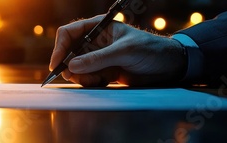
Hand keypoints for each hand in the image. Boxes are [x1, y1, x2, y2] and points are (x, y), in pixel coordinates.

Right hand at [50, 15, 186, 86]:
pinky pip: (88, 77)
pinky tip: (103, 81)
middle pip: (69, 53)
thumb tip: (72, 65)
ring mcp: (99, 57)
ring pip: (77, 68)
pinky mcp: (104, 71)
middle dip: (69, 66)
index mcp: (99, 28)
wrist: (170, 66)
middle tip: (74, 77)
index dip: (60, 48)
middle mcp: (95, 42)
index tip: (57, 64)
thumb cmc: (150, 50)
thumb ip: (97, 59)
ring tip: (96, 79)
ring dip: (81, 76)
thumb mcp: (124, 52)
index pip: (69, 33)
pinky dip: (90, 82)